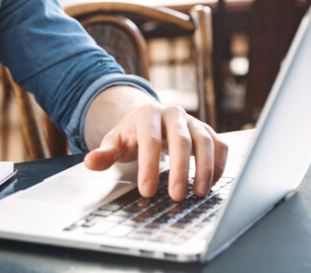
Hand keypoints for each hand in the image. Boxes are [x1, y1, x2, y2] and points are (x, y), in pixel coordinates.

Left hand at [84, 103, 227, 200]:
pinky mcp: (207, 131)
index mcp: (147, 114)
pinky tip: (212, 184)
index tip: (146, 191)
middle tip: (176, 196)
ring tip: (199, 193)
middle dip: (180, 170)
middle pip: (181, 140)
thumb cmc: (132, 134)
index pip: (150, 140)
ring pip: (205, 141)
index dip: (148, 166)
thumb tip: (90, 162)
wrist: (150, 120)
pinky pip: (220, 145)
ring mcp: (192, 121)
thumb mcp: (115, 142)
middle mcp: (173, 113)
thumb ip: (104, 153)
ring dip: (205, 168)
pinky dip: (220, 164)